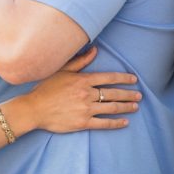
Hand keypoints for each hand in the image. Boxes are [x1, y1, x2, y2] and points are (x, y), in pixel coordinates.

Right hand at [19, 46, 140, 132]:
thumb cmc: (46, 88)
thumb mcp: (62, 71)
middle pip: (113, 93)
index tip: (133, 80)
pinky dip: (116, 123)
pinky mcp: (83, 123)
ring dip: (126, 107)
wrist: (34, 109)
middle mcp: (87, 94)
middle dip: (128, 94)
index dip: (123, 78)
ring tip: (135, 107)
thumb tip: (95, 50)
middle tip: (139, 95)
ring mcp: (86, 109)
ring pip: (111, 108)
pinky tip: (124, 122)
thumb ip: (80, 61)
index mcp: (83, 80)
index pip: (109, 77)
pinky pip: (104, 123)